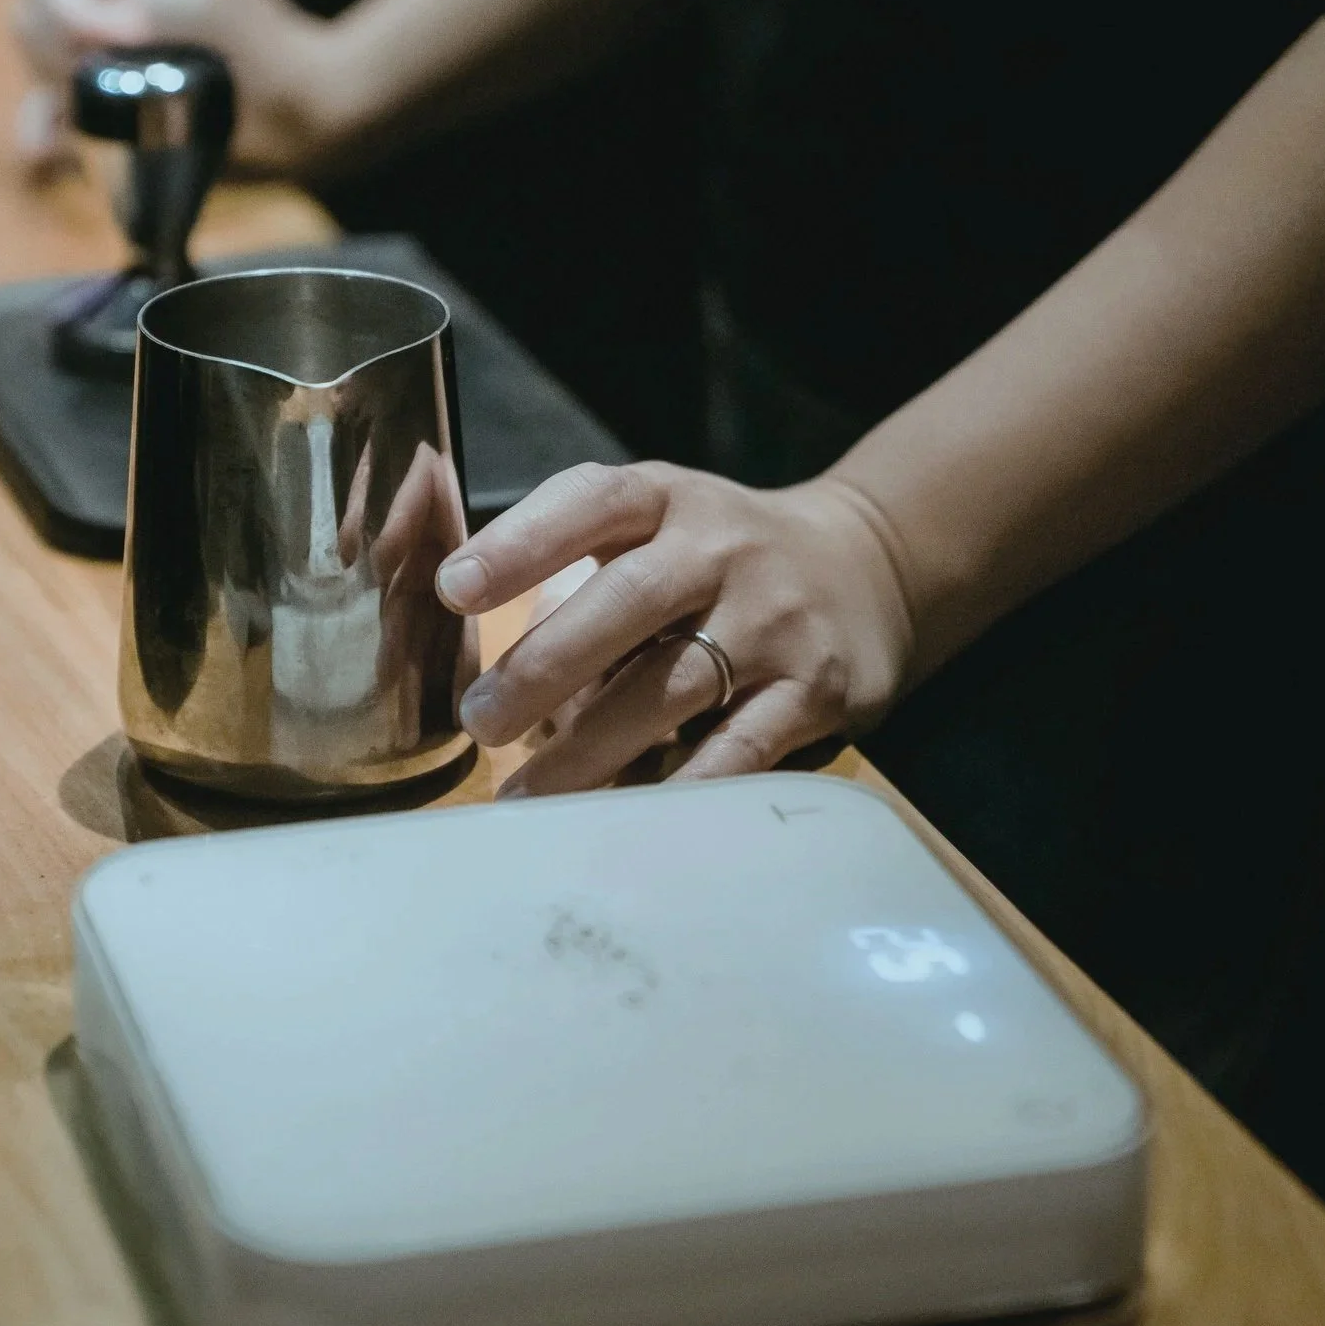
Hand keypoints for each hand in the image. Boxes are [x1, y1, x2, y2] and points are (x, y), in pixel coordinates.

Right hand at [13, 0, 345, 174]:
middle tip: (117, 82)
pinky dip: (46, 130)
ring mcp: (102, 40)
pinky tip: (49, 151)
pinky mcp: (105, 93)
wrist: (300, 114)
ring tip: (103, 112)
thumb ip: (136, 0)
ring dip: (58, 90)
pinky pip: (49, 110)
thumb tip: (92, 41)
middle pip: (32, 14)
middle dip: (62, 53)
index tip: (125, 41)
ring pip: (38, 65)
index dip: (68, 7)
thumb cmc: (264, 44)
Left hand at [433, 464, 917, 796]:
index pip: (588, 504)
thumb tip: (489, 675)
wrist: (870, 562)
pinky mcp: (815, 688)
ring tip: (528, 797)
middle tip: (481, 722)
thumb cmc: (719, 557)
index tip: (454, 591)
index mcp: (664, 500)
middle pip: (625, 602)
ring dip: (593, 748)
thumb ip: (574, 578)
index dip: (519, 544)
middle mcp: (720, 548)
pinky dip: (685, 789)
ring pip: (675, 686)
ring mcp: (772, 618)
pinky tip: (630, 825)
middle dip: (544, 666)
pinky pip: (742, 748)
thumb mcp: (655, 528)